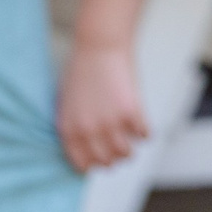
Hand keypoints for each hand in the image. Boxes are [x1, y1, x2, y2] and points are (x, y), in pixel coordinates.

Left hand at [56, 42, 148, 169]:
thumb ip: (75, 127)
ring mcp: (110, 123)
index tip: (100, 160)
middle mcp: (88, 130)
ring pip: (127, 154)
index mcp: (69, 128)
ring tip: (129, 136)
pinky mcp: (131, 113)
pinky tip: (139, 121)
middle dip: (113, 157)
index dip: (93, 164)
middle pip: (107, 162)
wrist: (98, 46)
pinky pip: (145, 136)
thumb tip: (88, 149)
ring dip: (130, 148)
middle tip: (118, 147)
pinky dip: (144, 131)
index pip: (82, 163)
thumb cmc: (81, 71)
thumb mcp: (67, 102)